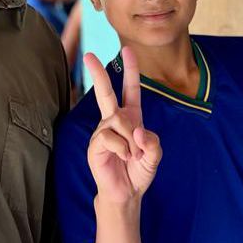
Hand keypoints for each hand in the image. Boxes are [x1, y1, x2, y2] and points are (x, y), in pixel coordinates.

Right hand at [84, 47, 161, 205]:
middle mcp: (114, 120)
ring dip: (130, 140)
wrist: (127, 193)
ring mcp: (102, 132)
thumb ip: (152, 141)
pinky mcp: (95, 144)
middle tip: (88, 54)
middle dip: (97, 73)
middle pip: (104, 92)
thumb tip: (136, 131)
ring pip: (118, 120)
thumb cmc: (139, 171)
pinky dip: (122, 148)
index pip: (130, 89)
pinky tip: (124, 158)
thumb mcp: (154, 154)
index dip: (130, 70)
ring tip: (133, 155)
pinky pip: (110, 137)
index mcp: (131, 117)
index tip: (127, 49)